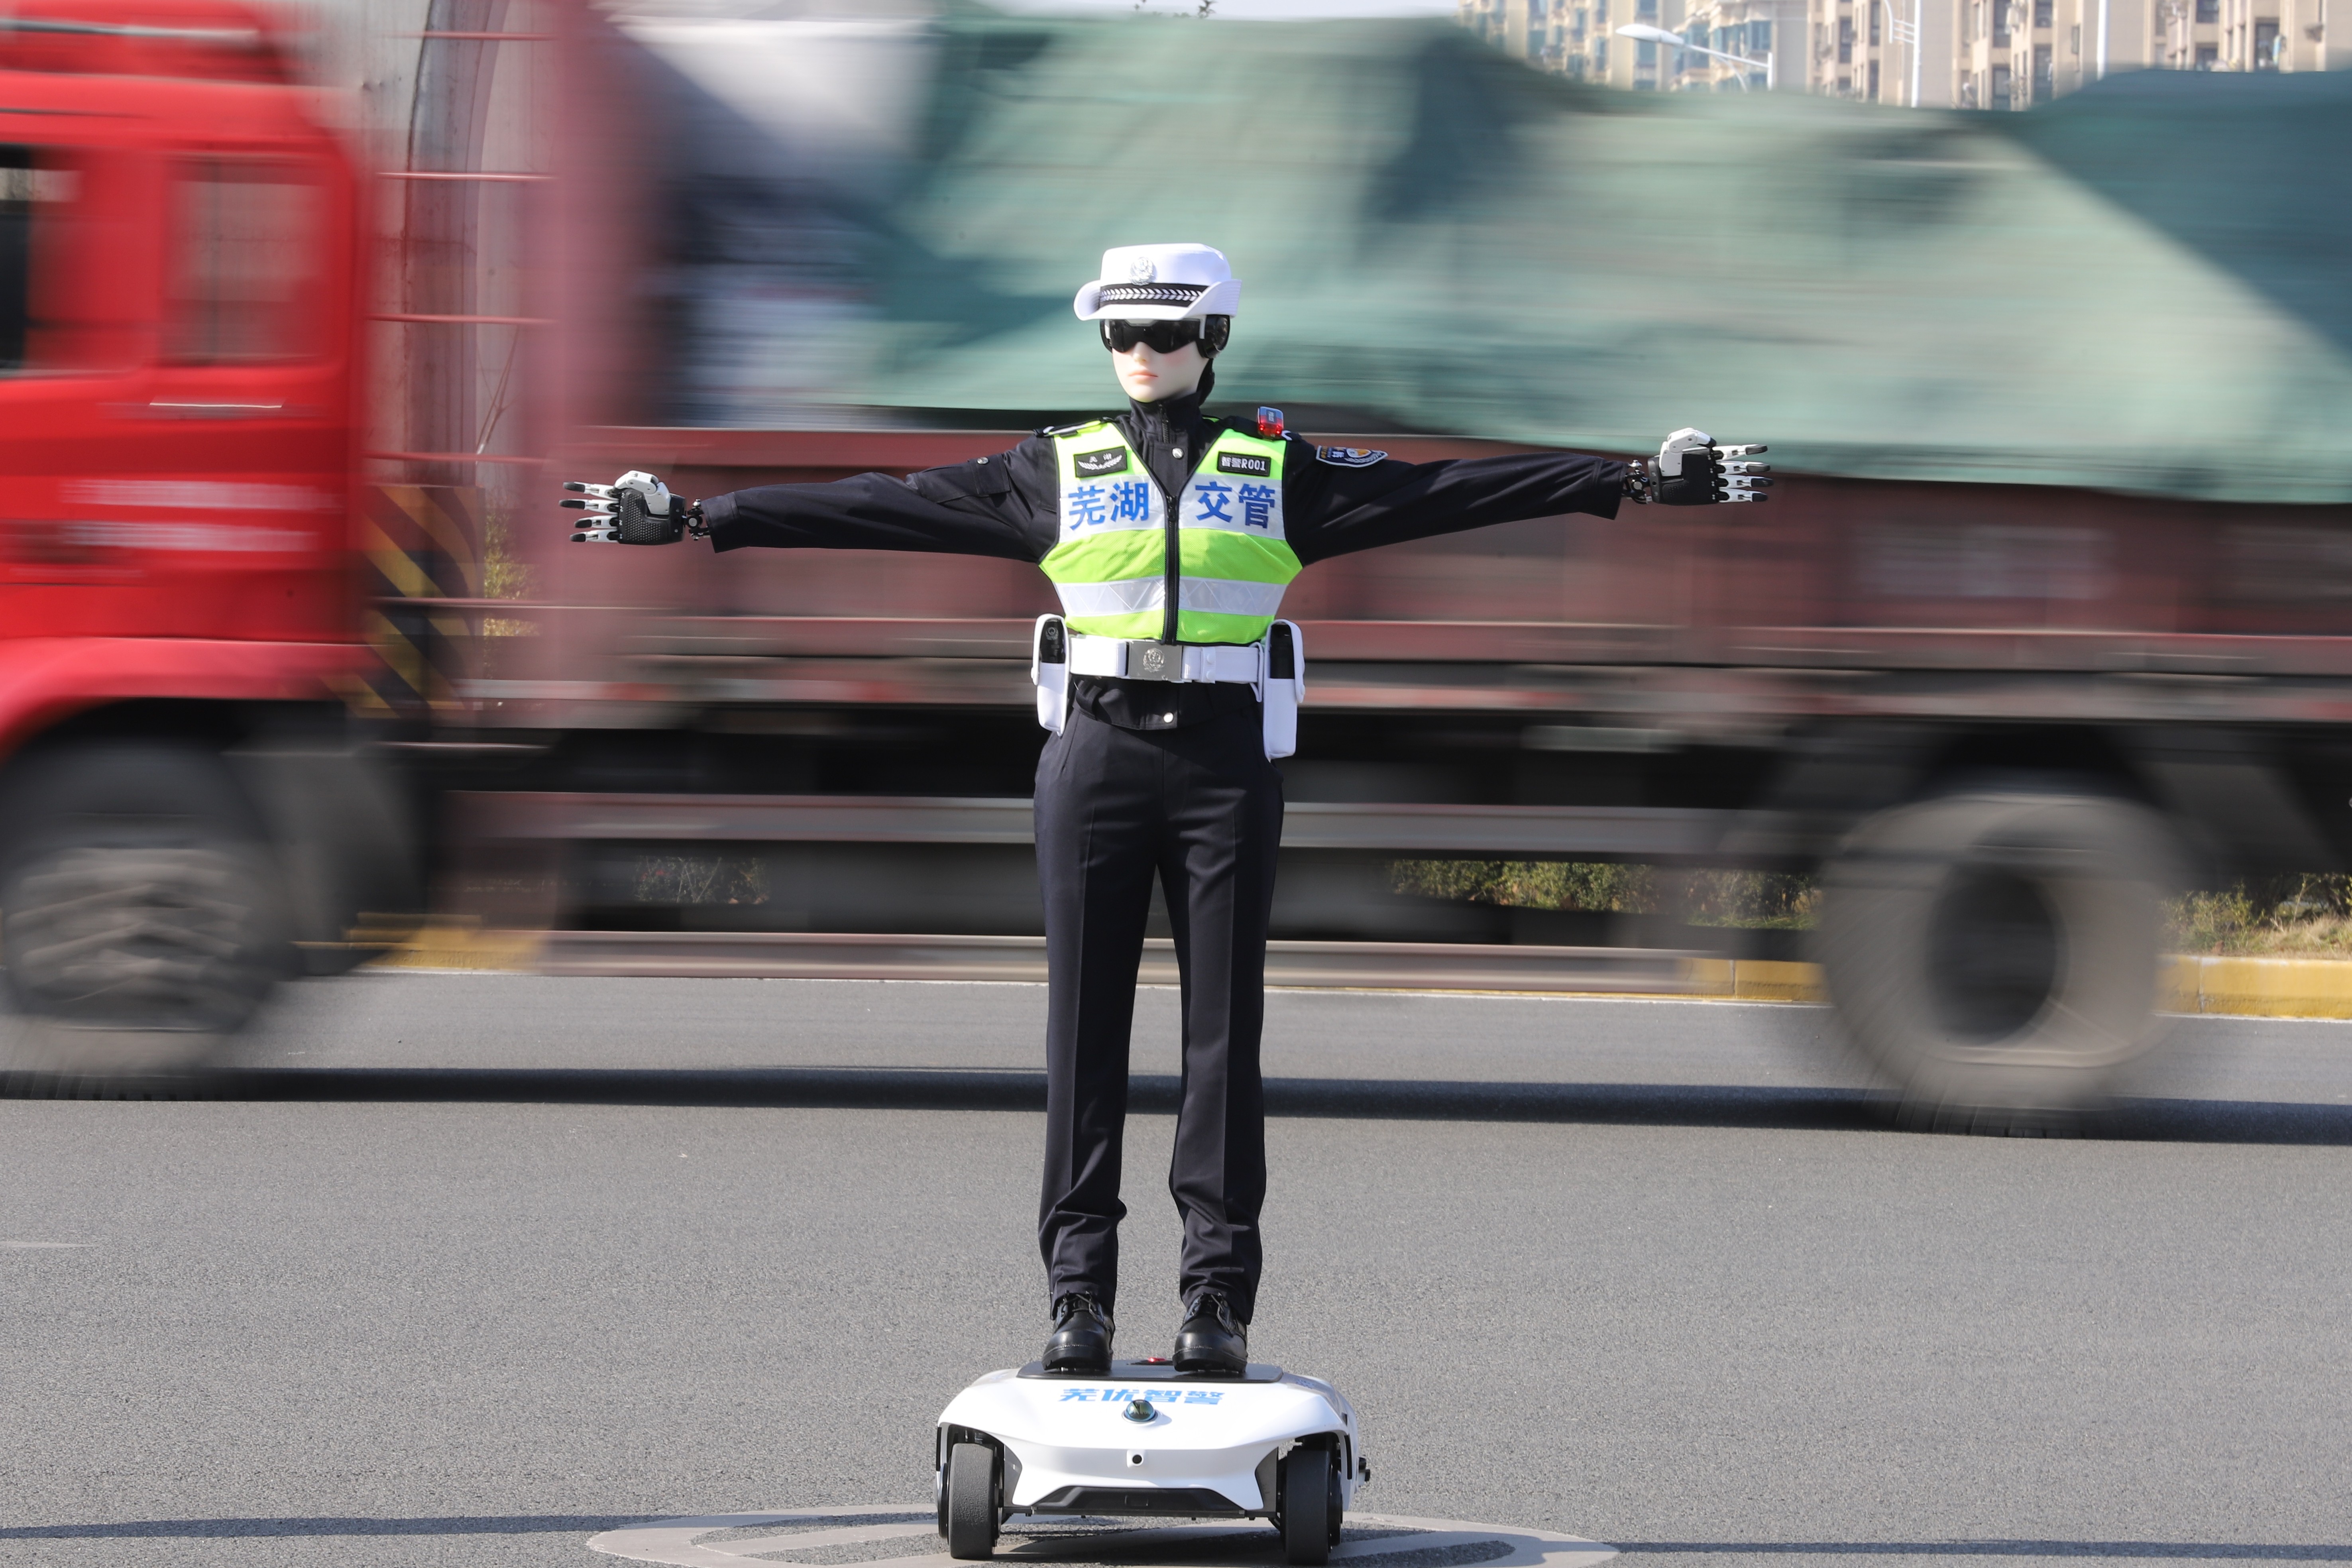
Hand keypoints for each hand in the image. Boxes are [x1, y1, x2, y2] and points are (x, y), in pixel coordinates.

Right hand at [562, 471, 703, 543]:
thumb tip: (614, 486)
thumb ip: (631, 479)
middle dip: (576, 504)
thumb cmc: (663, 499)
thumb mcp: (650, 483)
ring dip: (583, 522)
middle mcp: (618, 508)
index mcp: (621, 495)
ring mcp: (620, 522)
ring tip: (574, 525)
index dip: (581, 488)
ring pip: (596, 521)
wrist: (673, 519)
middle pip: (592, 505)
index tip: (566, 486)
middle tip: (561, 503)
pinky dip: (589, 537)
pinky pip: (603, 537)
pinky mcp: (623, 536)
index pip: (596, 490)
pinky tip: (577, 538)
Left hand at [1640, 428, 1770, 505]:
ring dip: (1755, 482)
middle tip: (1768, 468)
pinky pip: (1732, 497)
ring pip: (1739, 482)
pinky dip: (1746, 497)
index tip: (1763, 448)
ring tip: (1769, 483)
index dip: (1748, 450)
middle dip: (1754, 467)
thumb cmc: (1664, 461)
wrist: (1656, 482)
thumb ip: (1693, 436)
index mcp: (1709, 456)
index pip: (1733, 451)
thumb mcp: (1675, 443)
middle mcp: (1714, 469)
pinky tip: (1759, 497)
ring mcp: (1714, 483)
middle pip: (1740, 467)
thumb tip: (1714, 442)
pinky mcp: (1711, 496)